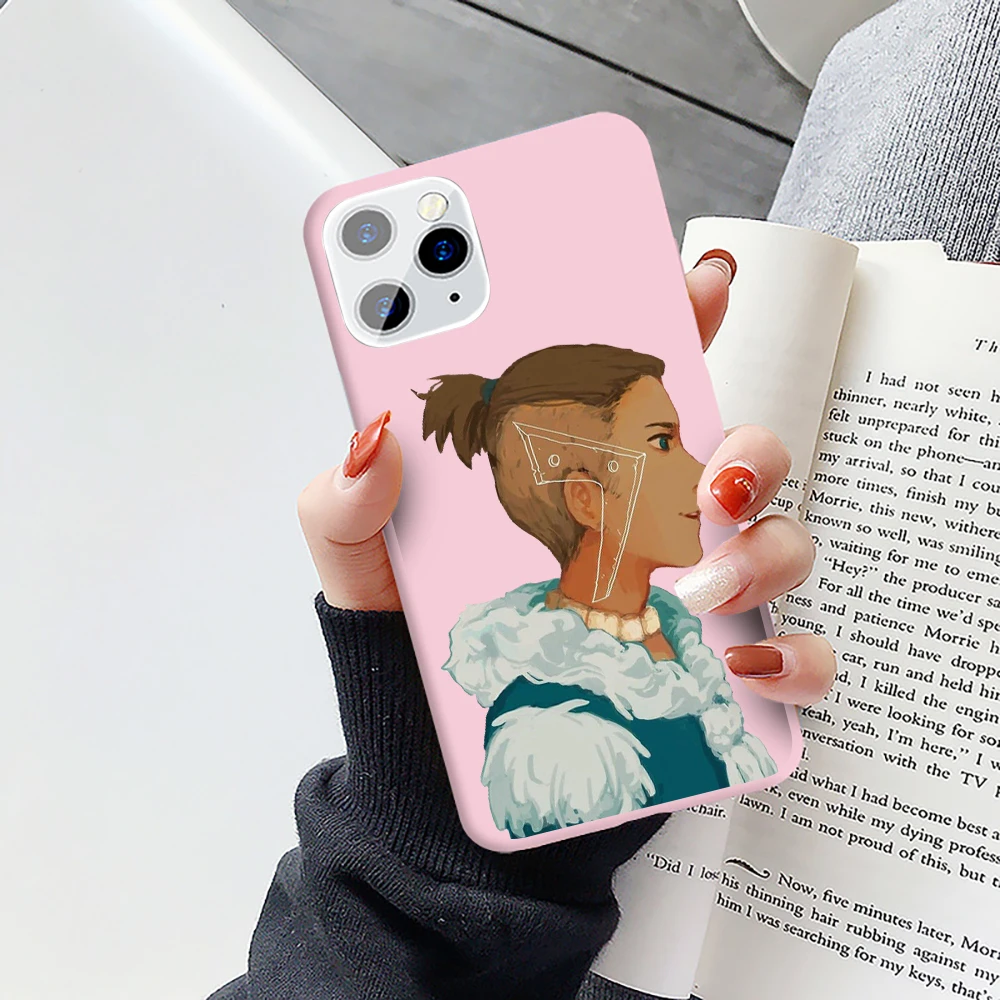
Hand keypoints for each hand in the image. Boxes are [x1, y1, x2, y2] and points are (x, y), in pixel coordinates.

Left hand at [297, 250, 835, 705]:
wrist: (429, 739)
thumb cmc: (409, 629)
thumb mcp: (360, 552)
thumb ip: (348, 496)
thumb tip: (374, 441)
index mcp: (576, 469)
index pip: (642, 383)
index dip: (683, 320)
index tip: (703, 279)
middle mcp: (644, 520)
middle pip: (740, 453)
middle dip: (751, 449)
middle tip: (712, 476)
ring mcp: (683, 592)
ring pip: (777, 541)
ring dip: (762, 551)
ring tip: (701, 581)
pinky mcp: (706, 668)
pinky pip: (791, 654)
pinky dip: (792, 654)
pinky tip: (742, 664)